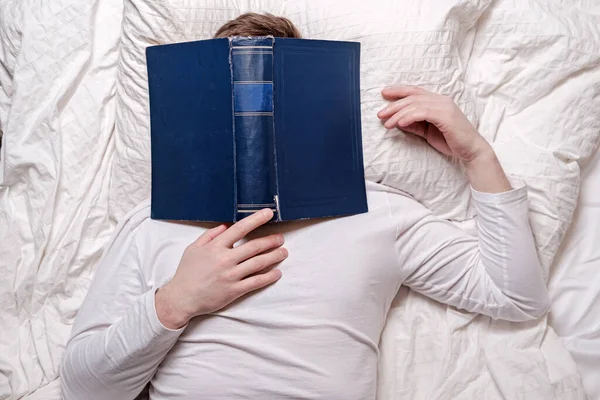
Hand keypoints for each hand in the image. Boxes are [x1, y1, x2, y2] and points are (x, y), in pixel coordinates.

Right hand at [156, 209, 286, 328]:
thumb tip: (225, 225)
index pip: (239, 229)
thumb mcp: (194, 248)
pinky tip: (277, 273)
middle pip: (254, 246)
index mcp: (215, 247)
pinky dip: (269, 277)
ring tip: (283, 252)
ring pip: (258, 263)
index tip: (268, 213)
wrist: (181, 298)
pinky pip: (256, 282)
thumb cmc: (187, 272)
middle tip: (281, 238)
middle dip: (271, 241)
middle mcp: (225, 259)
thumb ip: (210, 235)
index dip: (256, 219)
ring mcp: (231, 275)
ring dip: (274, 256)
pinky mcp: (234, 291)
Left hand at [378, 85, 511, 192]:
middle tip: (380, 114)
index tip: (384, 93)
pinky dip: (409, 117)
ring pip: (415, 104)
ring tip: (386, 124)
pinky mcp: (446, 115)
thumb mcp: (427, 131)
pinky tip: (400, 123)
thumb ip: (414, 124)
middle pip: (412, 97)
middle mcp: (441, 100)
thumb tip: (397, 121)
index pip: (415, 91)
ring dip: (398, 114)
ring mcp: (444, 106)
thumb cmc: (450, 141)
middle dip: (393, 105)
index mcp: (437, 101)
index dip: (399, 90)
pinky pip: (422, 112)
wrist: (470, 151)